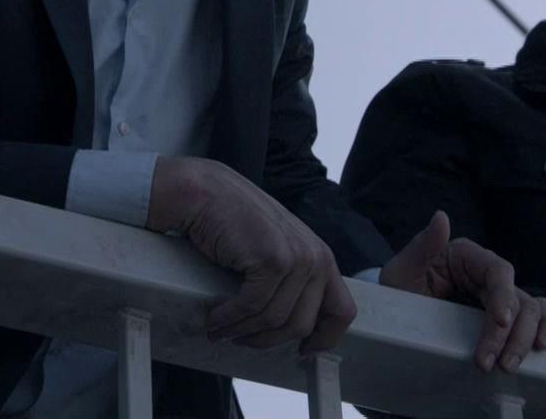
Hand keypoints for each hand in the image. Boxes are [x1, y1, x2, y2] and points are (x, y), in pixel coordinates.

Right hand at [146, 156, 354, 353]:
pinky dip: (229, 318)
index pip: (342, 311)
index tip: (304, 352)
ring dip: (241, 330)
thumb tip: (291, 325)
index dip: (325, 339)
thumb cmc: (233, 221)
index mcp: (321, 257)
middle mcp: (315, 257)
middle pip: (301, 324)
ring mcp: (295, 257)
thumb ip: (292, 279)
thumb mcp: (276, 249)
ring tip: (219, 329)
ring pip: (274, 320)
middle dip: (267, 340)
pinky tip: (214, 318)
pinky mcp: (271, 260)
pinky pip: (252, 307)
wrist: (204, 192)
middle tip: (240, 339)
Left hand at [380, 210, 545, 372]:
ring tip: (508, 365)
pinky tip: (540, 351)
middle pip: (518, 297)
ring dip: (526, 339)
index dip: (504, 296)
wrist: (397, 318)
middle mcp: (488, 274)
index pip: (497, 271)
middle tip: (494, 363)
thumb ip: (422, 246)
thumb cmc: (400, 290)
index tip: (500, 322)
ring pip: (532, 311)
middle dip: (512, 333)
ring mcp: (500, 296)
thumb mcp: (402, 272)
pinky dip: (545, 331)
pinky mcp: (505, 317)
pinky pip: (538, 318)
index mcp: (467, 256)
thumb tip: (441, 217)